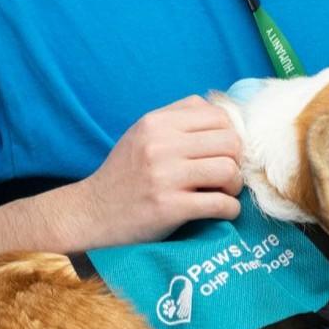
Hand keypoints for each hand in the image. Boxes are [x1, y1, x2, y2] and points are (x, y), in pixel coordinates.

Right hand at [66, 96, 242, 247]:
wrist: (91, 213)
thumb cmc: (124, 174)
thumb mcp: (142, 134)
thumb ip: (178, 119)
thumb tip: (225, 115)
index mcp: (156, 122)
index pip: (218, 115)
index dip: (230, 134)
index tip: (223, 152)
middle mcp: (160, 145)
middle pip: (230, 141)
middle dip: (236, 160)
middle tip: (226, 175)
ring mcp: (165, 176)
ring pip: (229, 170)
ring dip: (234, 186)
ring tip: (223, 192)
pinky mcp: (170, 207)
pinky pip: (220, 204)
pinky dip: (229, 210)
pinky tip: (221, 211)